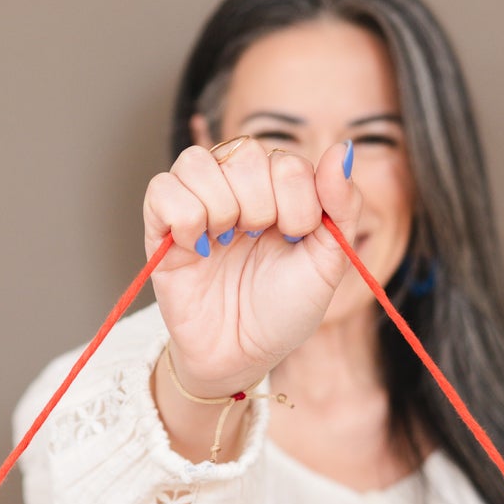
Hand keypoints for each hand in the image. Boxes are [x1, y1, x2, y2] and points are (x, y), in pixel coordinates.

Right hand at [144, 136, 362, 397]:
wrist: (243, 355)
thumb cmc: (284, 310)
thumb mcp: (328, 262)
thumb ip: (342, 204)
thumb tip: (344, 148)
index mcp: (278, 188)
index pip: (286, 159)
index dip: (297, 201)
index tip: (295, 238)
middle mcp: (235, 186)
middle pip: (243, 152)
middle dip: (261, 205)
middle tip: (258, 241)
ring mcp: (196, 202)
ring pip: (197, 161)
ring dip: (222, 208)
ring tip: (226, 242)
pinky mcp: (159, 226)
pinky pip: (162, 189)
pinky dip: (185, 218)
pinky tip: (199, 248)